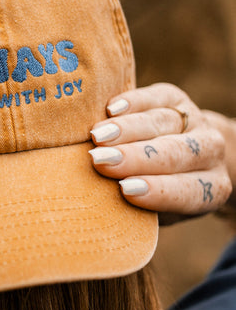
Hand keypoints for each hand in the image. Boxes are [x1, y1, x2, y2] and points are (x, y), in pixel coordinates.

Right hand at [89, 83, 233, 224]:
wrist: (183, 157)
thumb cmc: (158, 193)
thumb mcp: (157, 212)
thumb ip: (139, 210)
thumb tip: (103, 200)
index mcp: (212, 190)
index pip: (188, 191)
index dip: (157, 190)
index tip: (124, 189)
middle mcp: (211, 153)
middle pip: (174, 153)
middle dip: (135, 157)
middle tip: (100, 160)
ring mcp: (196, 122)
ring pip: (163, 122)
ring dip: (127, 129)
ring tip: (97, 136)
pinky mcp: (178, 98)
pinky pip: (158, 97)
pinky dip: (134, 101)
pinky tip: (111, 109)